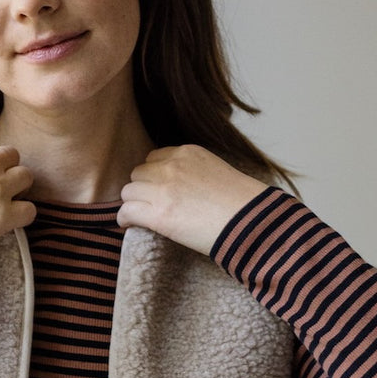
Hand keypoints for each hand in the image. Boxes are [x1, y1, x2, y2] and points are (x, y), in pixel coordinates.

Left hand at [117, 144, 267, 254]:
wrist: (251, 222)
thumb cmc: (242, 204)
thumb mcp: (217, 172)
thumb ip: (193, 172)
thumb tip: (181, 189)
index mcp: (188, 152)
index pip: (155, 158)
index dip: (154, 175)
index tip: (159, 189)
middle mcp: (172, 166)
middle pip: (139, 173)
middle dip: (142, 189)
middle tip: (150, 205)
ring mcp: (163, 189)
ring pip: (128, 191)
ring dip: (133, 203)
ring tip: (141, 216)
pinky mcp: (158, 214)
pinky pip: (126, 211)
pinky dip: (125, 218)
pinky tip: (130, 224)